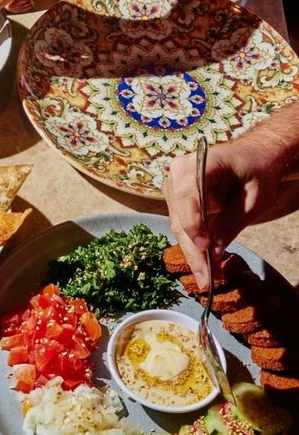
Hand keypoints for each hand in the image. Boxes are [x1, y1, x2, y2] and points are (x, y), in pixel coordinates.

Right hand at [164, 134, 283, 287]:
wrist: (253, 156)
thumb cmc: (257, 171)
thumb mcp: (254, 197)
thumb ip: (232, 221)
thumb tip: (214, 252)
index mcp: (202, 162)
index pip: (188, 194)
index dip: (192, 222)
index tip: (205, 247)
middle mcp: (180, 171)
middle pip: (179, 215)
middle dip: (193, 249)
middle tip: (206, 278)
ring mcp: (175, 185)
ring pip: (178, 225)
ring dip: (192, 252)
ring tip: (207, 278)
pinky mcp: (178, 200)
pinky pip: (182, 225)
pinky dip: (194, 246)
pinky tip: (205, 266)